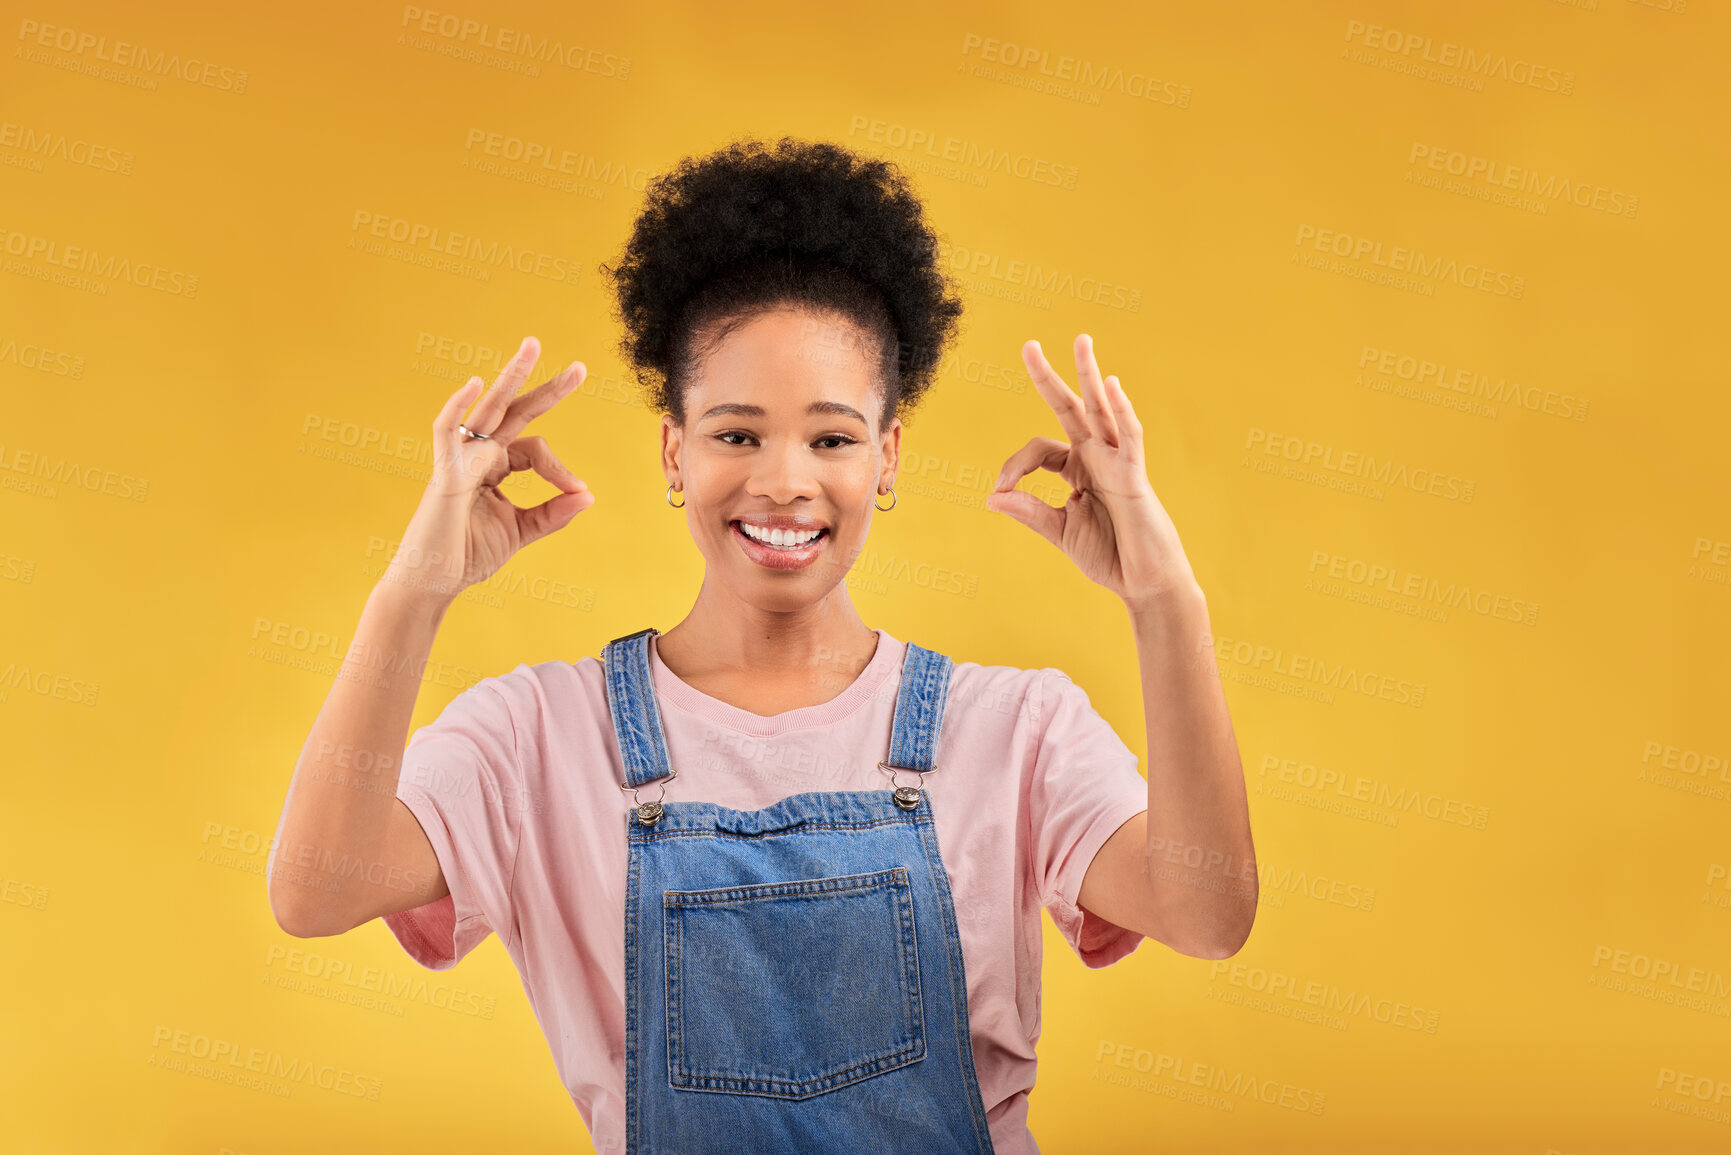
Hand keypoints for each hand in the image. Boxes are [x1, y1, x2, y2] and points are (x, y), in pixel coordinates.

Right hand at [381, 336, 592, 607]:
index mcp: (495, 467)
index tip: (578, 491)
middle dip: (546, 389)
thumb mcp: (521, 531)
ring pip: (487, 409)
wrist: (432, 583)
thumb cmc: (467, 555)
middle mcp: (477, 456)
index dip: (560, 468)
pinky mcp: (443, 475)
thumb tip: (588, 495)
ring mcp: (459, 461)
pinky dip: (456, 407)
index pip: (535, 450)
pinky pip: (446, 433)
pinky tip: (474, 384)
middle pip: (515, 412)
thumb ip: (553, 513)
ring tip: (532, 347)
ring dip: (510, 377)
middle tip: (580, 367)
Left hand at [985, 334, 1197, 607]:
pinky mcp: (1134, 476)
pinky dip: (1122, 411)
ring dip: (1090, 375)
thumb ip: (1029, 512)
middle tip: (1028, 344)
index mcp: (1077, 469)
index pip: (1038, 449)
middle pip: (1069, 409)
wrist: (1144, 583)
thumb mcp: (1060, 532)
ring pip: (1101, 411)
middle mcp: (1096, 458)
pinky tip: (1112, 386)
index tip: (1001, 490)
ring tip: (1080, 341)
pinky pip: (1128, 437)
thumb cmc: (1109, 556)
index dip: (1013, 465)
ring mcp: (1117, 462)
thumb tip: (991, 496)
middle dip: (1048, 378)